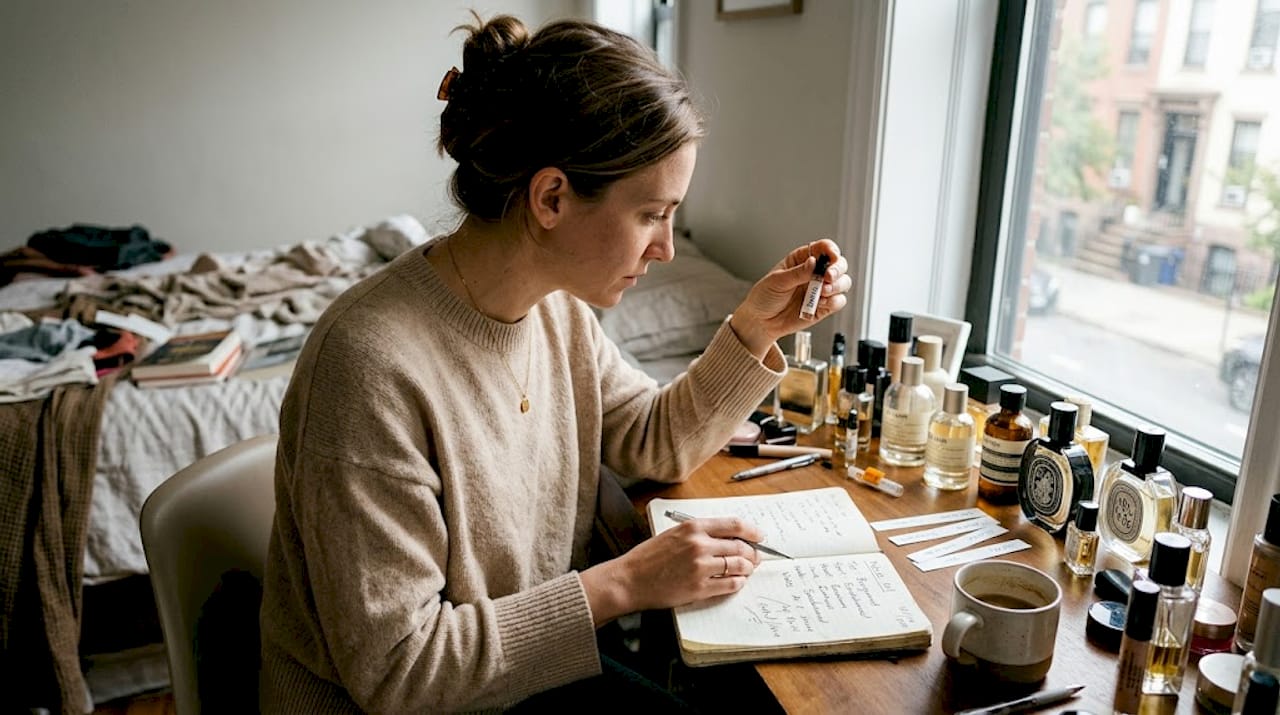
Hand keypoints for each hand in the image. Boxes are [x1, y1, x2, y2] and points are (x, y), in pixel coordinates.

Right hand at [580, 517, 763, 625]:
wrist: (629, 579)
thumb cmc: (648, 557)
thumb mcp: (673, 534)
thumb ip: (699, 533)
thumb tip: (727, 538)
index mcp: (693, 527)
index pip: (734, 525)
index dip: (752, 531)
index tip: (759, 536)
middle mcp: (699, 545)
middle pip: (740, 547)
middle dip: (753, 554)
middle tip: (755, 558)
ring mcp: (701, 567)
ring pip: (738, 566)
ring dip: (747, 569)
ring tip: (747, 570)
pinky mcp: (699, 588)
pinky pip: (730, 585)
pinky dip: (738, 583)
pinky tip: (737, 582)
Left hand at [728, 239, 852, 357]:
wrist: (761, 322)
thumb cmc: (765, 297)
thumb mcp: (777, 281)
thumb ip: (797, 273)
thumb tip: (813, 263)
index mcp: (802, 260)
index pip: (823, 248)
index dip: (831, 250)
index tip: (832, 256)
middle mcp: (815, 273)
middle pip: (839, 264)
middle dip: (838, 269)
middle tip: (828, 277)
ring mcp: (820, 290)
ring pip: (843, 282)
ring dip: (837, 286)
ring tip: (822, 292)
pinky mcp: (824, 307)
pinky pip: (838, 301)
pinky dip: (834, 302)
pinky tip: (821, 304)